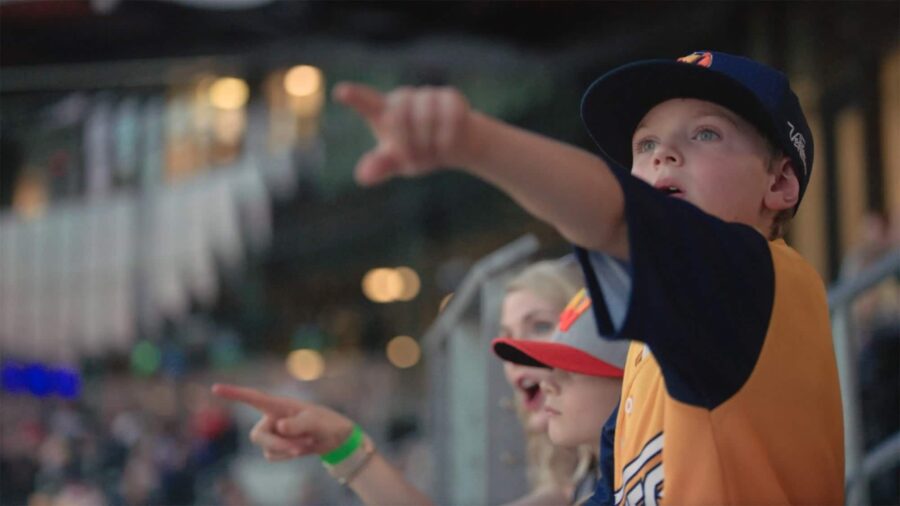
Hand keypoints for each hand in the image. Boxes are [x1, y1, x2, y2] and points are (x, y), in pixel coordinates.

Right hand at [211, 383, 355, 461]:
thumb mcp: (314, 421)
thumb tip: (279, 428)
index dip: (233, 393)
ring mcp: (272, 433)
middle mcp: (271, 418)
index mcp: (278, 405)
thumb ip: (298, 424)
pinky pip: (273, 456)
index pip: (252, 398)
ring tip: (307, 441)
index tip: (215, 388)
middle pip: (258, 436)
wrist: (333, 437)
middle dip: (277, 444)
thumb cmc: (323, 421)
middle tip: (298, 448)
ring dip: (288, 449)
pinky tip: (301, 447)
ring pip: (267, 448)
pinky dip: (288, 455)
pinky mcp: (276, 446)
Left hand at [332, 82, 472, 185]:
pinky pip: (448, 116)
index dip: (354, 97)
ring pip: (425, 117)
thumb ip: (380, 166)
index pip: (365, 102)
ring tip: (431, 153)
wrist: (455, 145)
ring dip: (428, 143)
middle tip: (413, 161)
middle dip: (406, 143)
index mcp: (384, 112)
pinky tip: (446, 146)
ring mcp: (427, 95)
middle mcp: (403, 98)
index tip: (340, 92)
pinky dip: (446, 138)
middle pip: (398, 117)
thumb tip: (361, 176)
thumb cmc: (418, 151)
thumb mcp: (398, 162)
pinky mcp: (450, 97)